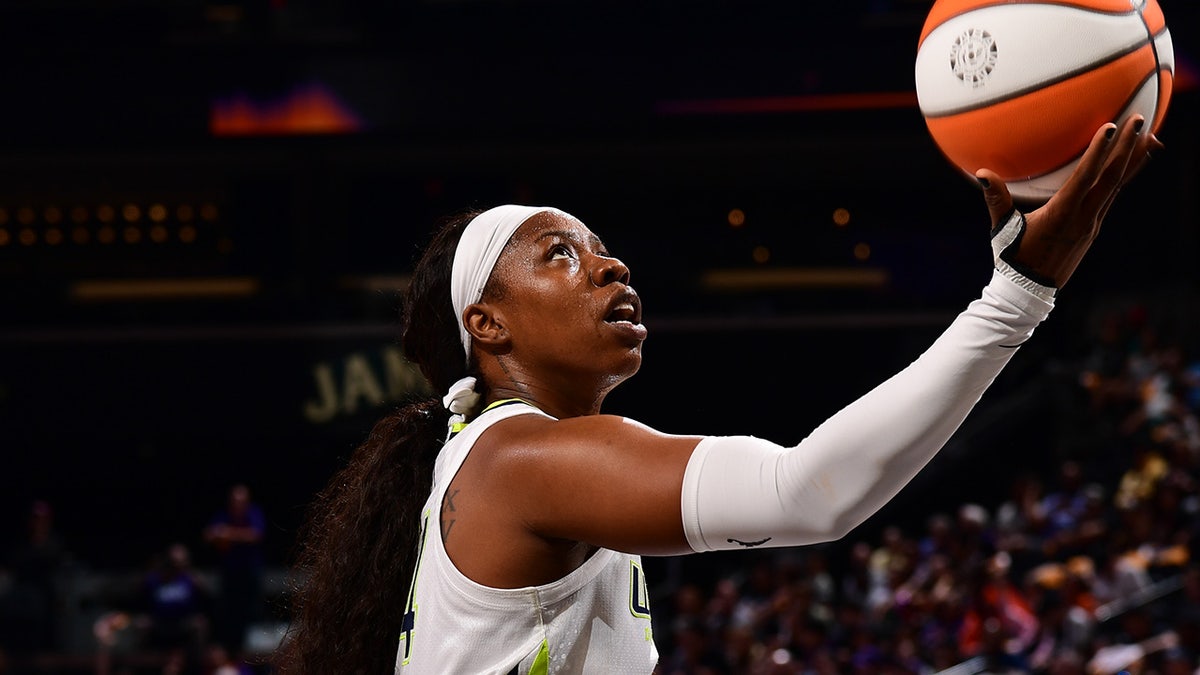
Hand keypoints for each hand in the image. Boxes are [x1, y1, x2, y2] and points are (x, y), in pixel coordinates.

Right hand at [977, 115, 1163, 287]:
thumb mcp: (1002, 229)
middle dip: (1127, 147)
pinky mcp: (1093, 228)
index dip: (1099, 151)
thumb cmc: (1013, 258)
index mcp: (1062, 214)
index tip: (1110, 127)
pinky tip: (1129, 166)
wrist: (1031, 290)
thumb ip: (996, 200)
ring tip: (1151, 138)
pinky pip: (1113, 197)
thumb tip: (982, 174)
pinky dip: (1124, 178)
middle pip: (1111, 177)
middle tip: (1140, 120)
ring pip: (1117, 186)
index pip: (1085, 177)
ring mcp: (1092, 223)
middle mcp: (1084, 217)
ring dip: (1133, 161)